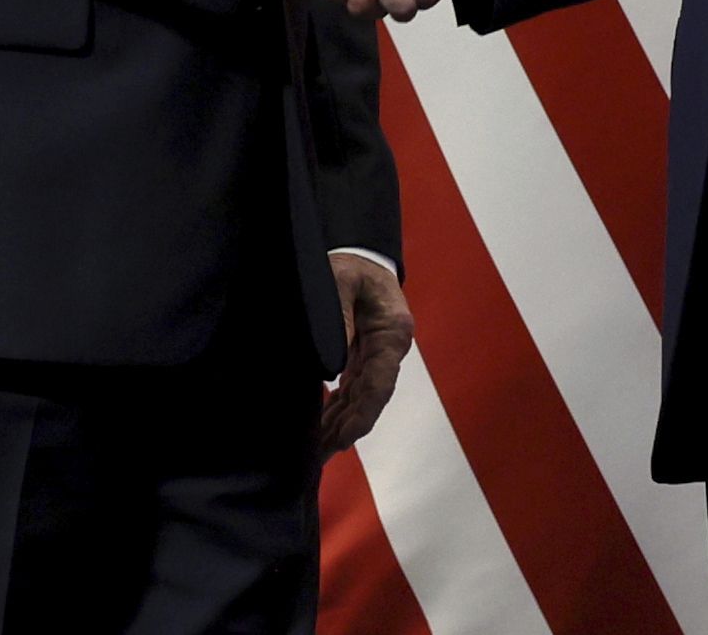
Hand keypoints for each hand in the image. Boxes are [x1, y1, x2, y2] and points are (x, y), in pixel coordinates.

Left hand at [315, 253, 414, 455]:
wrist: (361, 250)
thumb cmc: (351, 263)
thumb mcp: (341, 281)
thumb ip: (338, 317)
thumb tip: (331, 366)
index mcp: (392, 332)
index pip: (379, 384)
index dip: (362, 415)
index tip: (343, 440)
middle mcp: (389, 348)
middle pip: (370, 398)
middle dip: (346, 429)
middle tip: (319, 457)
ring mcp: (378, 352)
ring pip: (360, 397)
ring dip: (340, 424)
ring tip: (316, 452)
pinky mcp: (364, 353)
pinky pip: (352, 387)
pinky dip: (338, 408)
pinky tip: (320, 426)